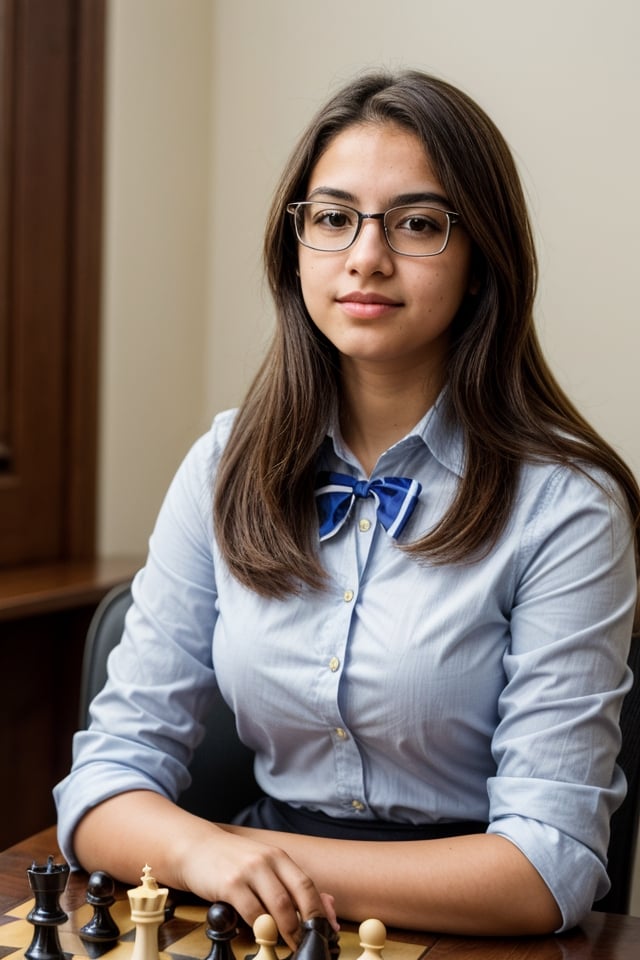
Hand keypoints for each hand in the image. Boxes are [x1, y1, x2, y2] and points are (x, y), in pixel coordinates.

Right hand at [179, 828, 332, 949]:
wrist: (195, 848)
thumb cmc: (231, 861)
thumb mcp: (263, 865)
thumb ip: (290, 884)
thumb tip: (325, 906)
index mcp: (278, 857)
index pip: (307, 885)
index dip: (319, 911)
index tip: (324, 931)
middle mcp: (266, 860)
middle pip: (296, 896)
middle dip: (305, 926)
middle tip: (307, 943)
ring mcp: (248, 871)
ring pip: (277, 906)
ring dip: (286, 931)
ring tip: (289, 944)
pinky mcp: (230, 884)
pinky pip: (252, 912)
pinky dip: (261, 929)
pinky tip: (262, 936)